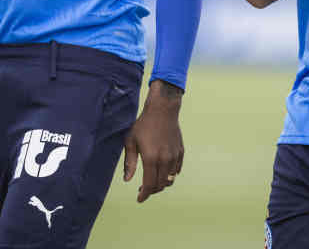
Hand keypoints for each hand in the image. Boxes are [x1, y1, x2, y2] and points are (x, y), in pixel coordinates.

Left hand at [122, 80, 183, 202]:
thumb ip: (129, 163)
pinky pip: (176, 171)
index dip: (144, 195)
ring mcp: (174, 156)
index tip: (139, 199)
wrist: (163, 110)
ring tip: (152, 181)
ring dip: (161, 184)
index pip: (149, 185)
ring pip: (169, 179)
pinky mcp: (180, 152)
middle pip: (160, 185)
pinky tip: (162, 172)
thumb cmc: (143, 125)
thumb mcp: (131, 141)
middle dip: (151, 191)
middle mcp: (165, 159)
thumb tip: (127, 180)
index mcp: (151, 158)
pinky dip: (169, 175)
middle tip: (142, 189)